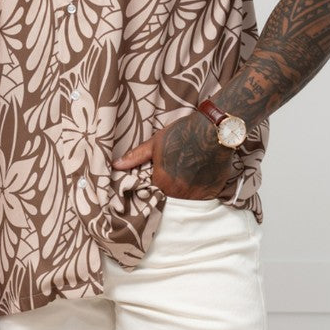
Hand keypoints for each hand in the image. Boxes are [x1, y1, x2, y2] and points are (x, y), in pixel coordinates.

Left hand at [113, 111, 234, 199]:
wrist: (214, 130)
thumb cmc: (183, 133)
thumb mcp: (156, 142)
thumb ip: (136, 156)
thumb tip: (116, 165)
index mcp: (161, 181)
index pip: (152, 192)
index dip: (155, 186)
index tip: (160, 179)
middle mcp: (177, 192)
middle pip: (169, 197)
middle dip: (170, 189)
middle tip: (177, 176)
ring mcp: (196, 194)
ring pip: (186, 199)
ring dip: (185, 192)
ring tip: (188, 176)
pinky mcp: (211, 193)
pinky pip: (202, 198)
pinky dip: (201, 191)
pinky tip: (200, 177)